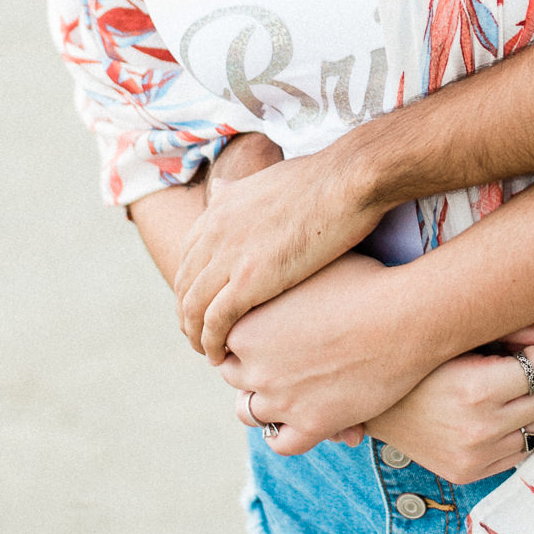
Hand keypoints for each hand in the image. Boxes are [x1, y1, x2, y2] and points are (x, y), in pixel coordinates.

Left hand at [175, 145, 385, 360]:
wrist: (349, 180)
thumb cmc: (327, 179)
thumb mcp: (268, 178)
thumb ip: (240, 190)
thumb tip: (223, 188)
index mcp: (221, 206)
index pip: (187, 256)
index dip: (190, 285)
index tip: (202, 304)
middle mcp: (216, 231)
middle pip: (184, 284)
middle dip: (187, 314)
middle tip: (200, 335)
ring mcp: (230, 255)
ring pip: (193, 307)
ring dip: (195, 334)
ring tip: (208, 351)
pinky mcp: (249, 280)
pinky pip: (215, 320)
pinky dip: (212, 341)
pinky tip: (220, 355)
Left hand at [219, 253, 427, 448]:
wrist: (406, 317)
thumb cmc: (367, 281)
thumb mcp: (315, 267)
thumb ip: (285, 277)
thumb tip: (276, 264)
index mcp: (245, 325)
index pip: (225, 338)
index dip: (246, 333)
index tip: (265, 329)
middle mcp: (254, 366)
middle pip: (234, 374)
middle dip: (252, 367)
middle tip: (278, 357)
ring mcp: (280, 400)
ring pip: (249, 412)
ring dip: (263, 402)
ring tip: (286, 390)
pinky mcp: (311, 426)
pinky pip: (281, 442)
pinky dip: (285, 434)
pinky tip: (301, 418)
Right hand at [239, 338, 533, 476]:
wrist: (369, 398)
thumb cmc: (417, 354)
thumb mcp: (460, 333)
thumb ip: (515, 327)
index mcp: (474, 389)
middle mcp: (478, 430)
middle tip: (531, 357)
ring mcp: (474, 457)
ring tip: (519, 382)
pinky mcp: (470, 473)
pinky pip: (523, 451)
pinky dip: (523, 429)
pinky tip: (505, 408)